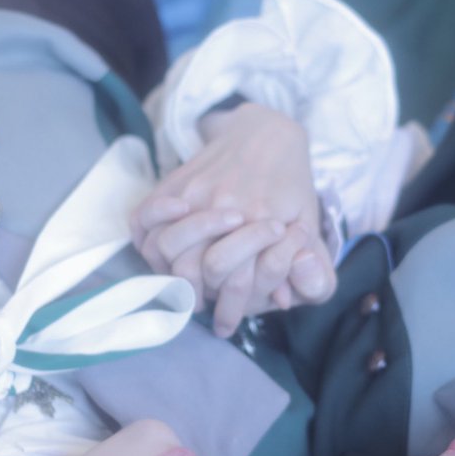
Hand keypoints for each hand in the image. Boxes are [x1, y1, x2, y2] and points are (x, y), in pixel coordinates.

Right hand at [132, 103, 335, 335]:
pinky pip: (143, 216)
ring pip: (164, 247)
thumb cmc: (292, 188)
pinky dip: (148, 233)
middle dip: (199, 296)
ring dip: (174, 271)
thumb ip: (309, 272)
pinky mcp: (175, 183)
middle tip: (205, 303)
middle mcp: (225, 209)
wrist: (269, 134)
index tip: (228, 321)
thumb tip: (283, 301)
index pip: (234, 281)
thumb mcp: (311, 230)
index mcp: (262, 222)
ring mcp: (195, 194)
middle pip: (192, 271)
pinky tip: (163, 244)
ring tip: (189, 280)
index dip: (230, 308)